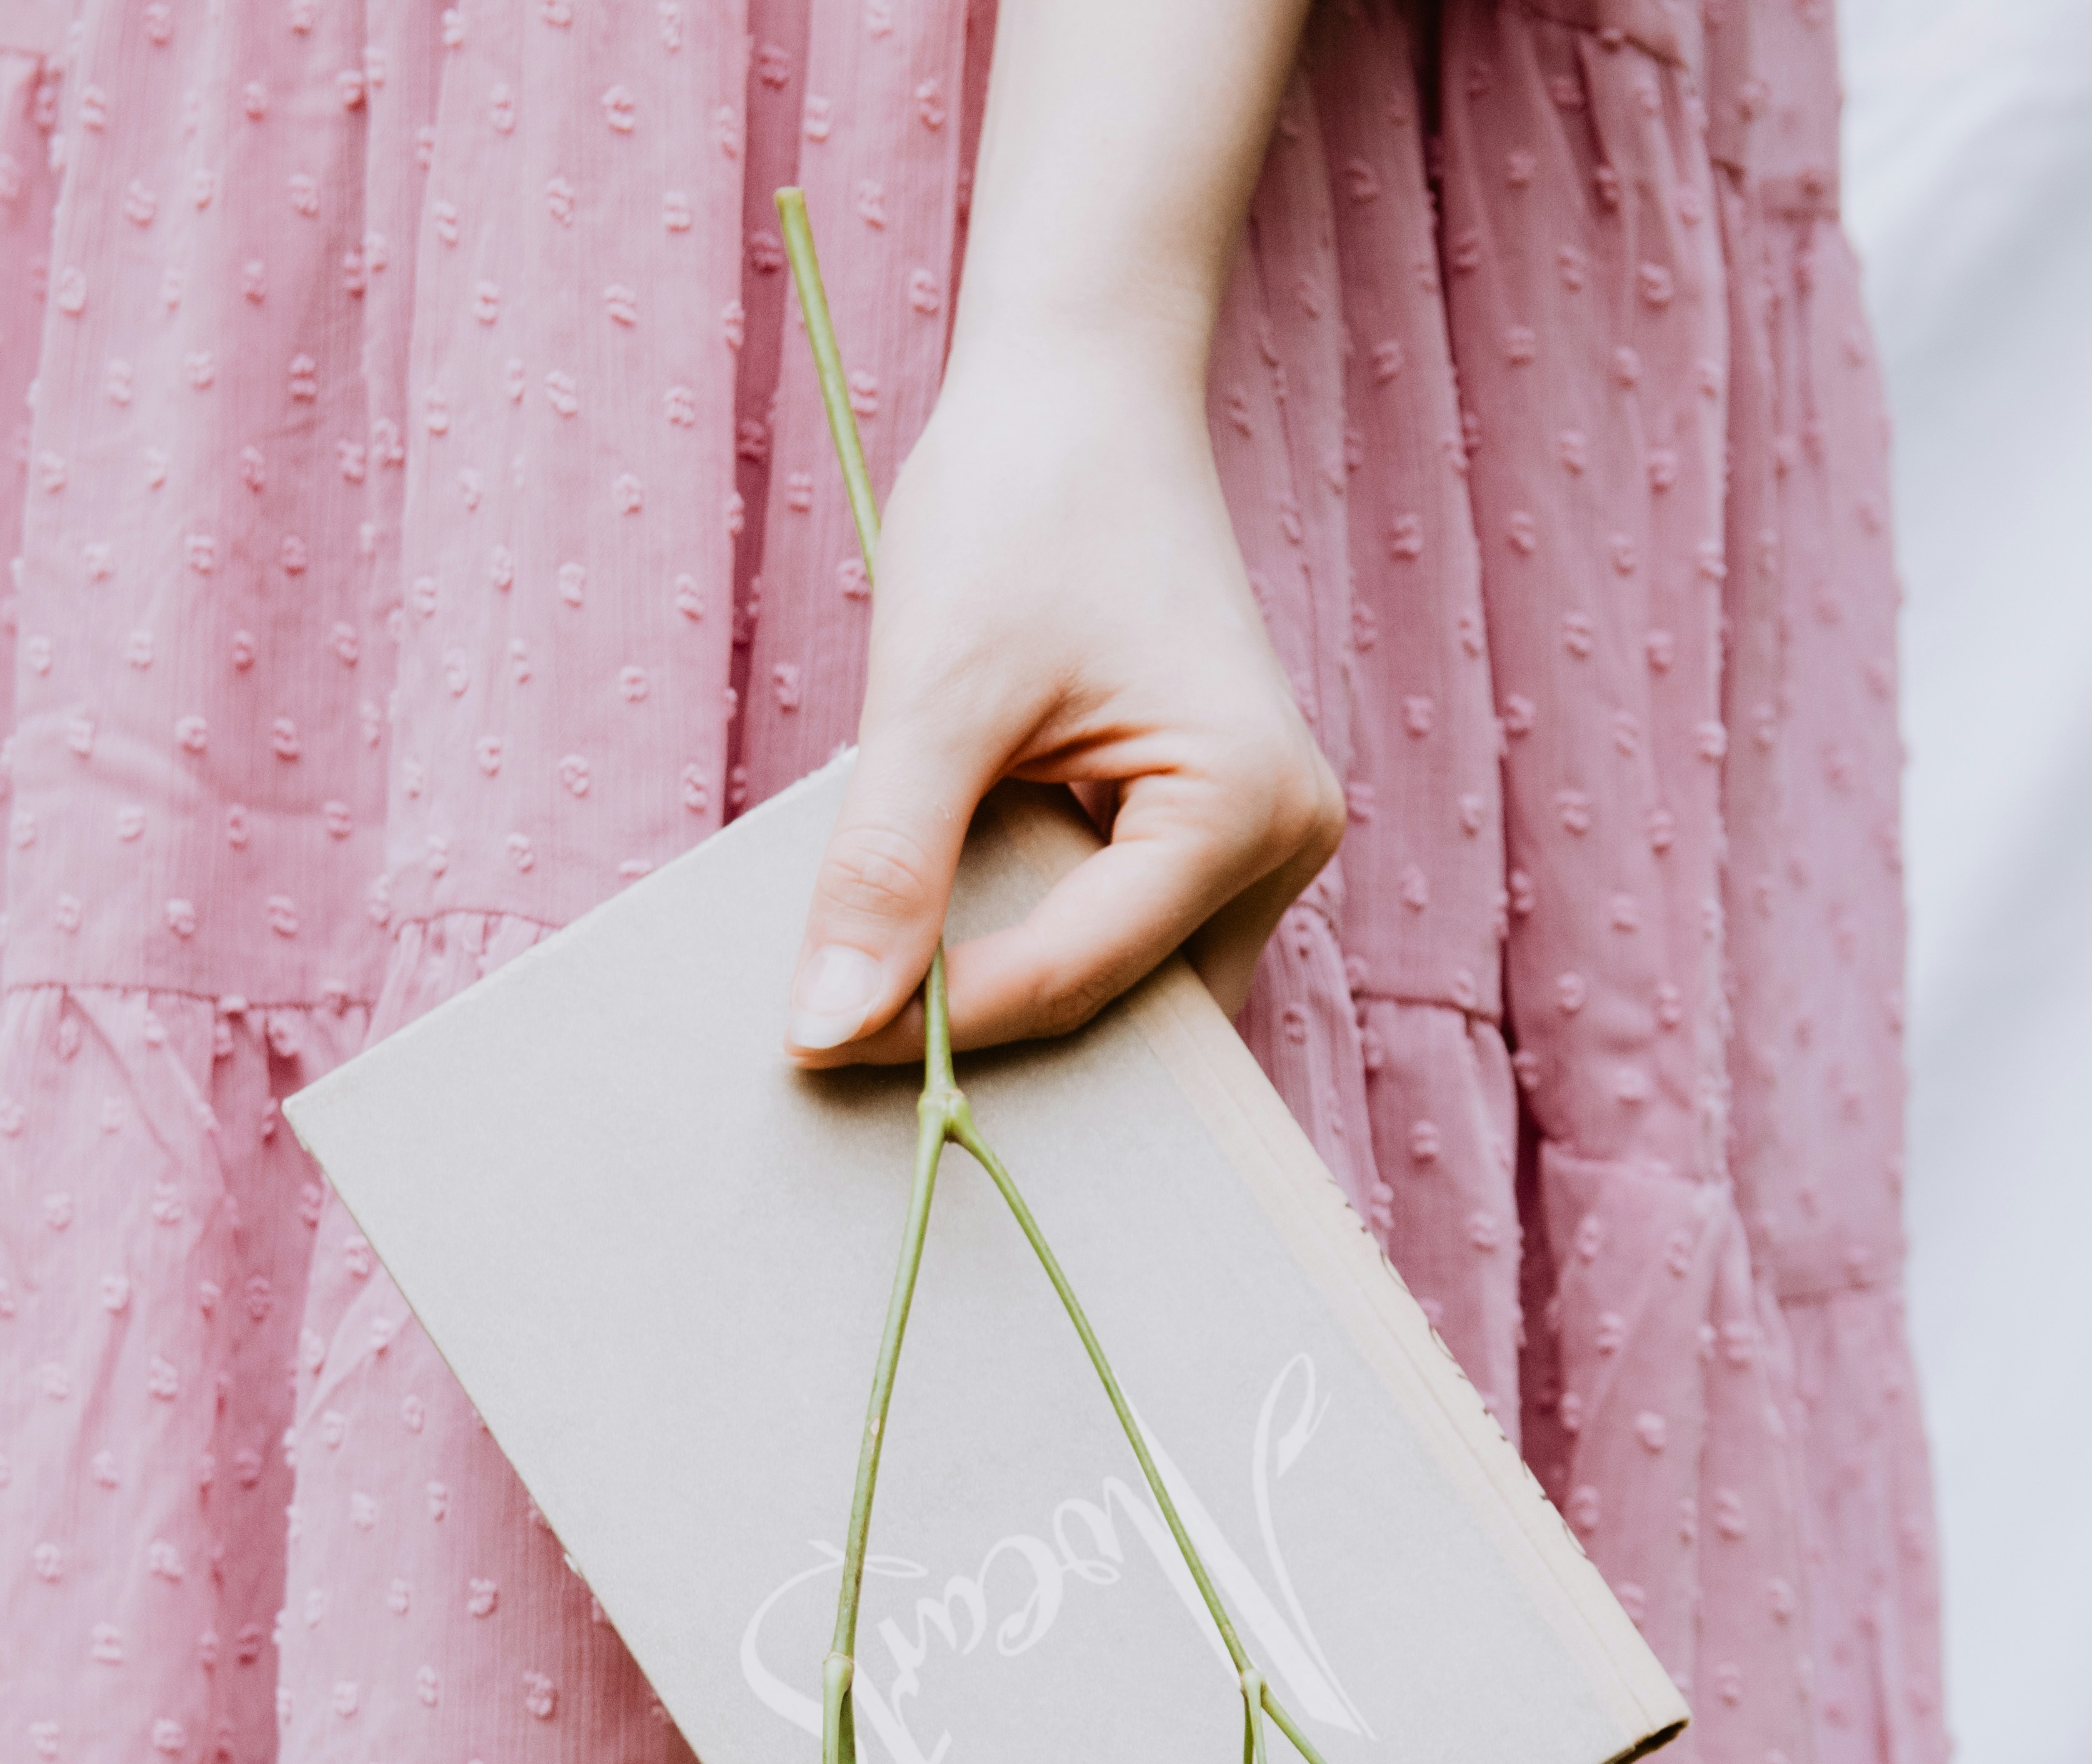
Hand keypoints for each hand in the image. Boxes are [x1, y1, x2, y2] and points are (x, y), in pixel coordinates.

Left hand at [782, 333, 1343, 1069]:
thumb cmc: (1024, 501)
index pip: (1075, 975)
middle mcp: (1283, 845)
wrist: (1081, 393)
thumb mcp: (935, 690)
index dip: (938, 1022)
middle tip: (842, 1041)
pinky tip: (938, 939)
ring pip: (1122, 993)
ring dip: (1010, 1000)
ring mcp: (1259, 845)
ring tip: (886, 995)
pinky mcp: (1211, 834)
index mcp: (1247, 808)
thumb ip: (887, 866)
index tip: (808, 1041)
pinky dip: (1026, 947)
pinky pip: (1117, 939)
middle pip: (1119, 1010)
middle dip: (992, 1035)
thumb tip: (823, 1027)